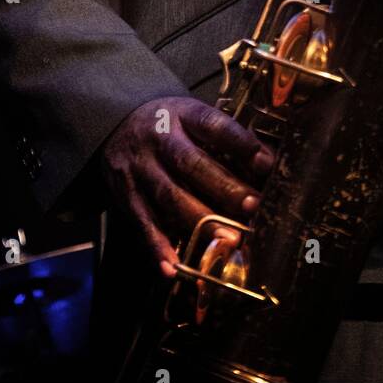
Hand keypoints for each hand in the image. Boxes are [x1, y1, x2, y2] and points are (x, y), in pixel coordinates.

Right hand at [98, 95, 274, 276]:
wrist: (115, 123)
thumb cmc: (170, 124)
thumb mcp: (193, 116)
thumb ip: (224, 138)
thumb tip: (267, 164)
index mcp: (183, 115)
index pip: (212, 124)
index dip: (239, 142)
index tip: (265, 163)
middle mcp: (160, 140)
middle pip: (190, 163)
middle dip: (223, 186)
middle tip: (252, 206)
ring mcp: (141, 168)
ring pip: (170, 195)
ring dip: (200, 220)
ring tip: (227, 239)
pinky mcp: (126, 195)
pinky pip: (143, 223)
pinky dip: (158, 247)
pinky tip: (175, 267)